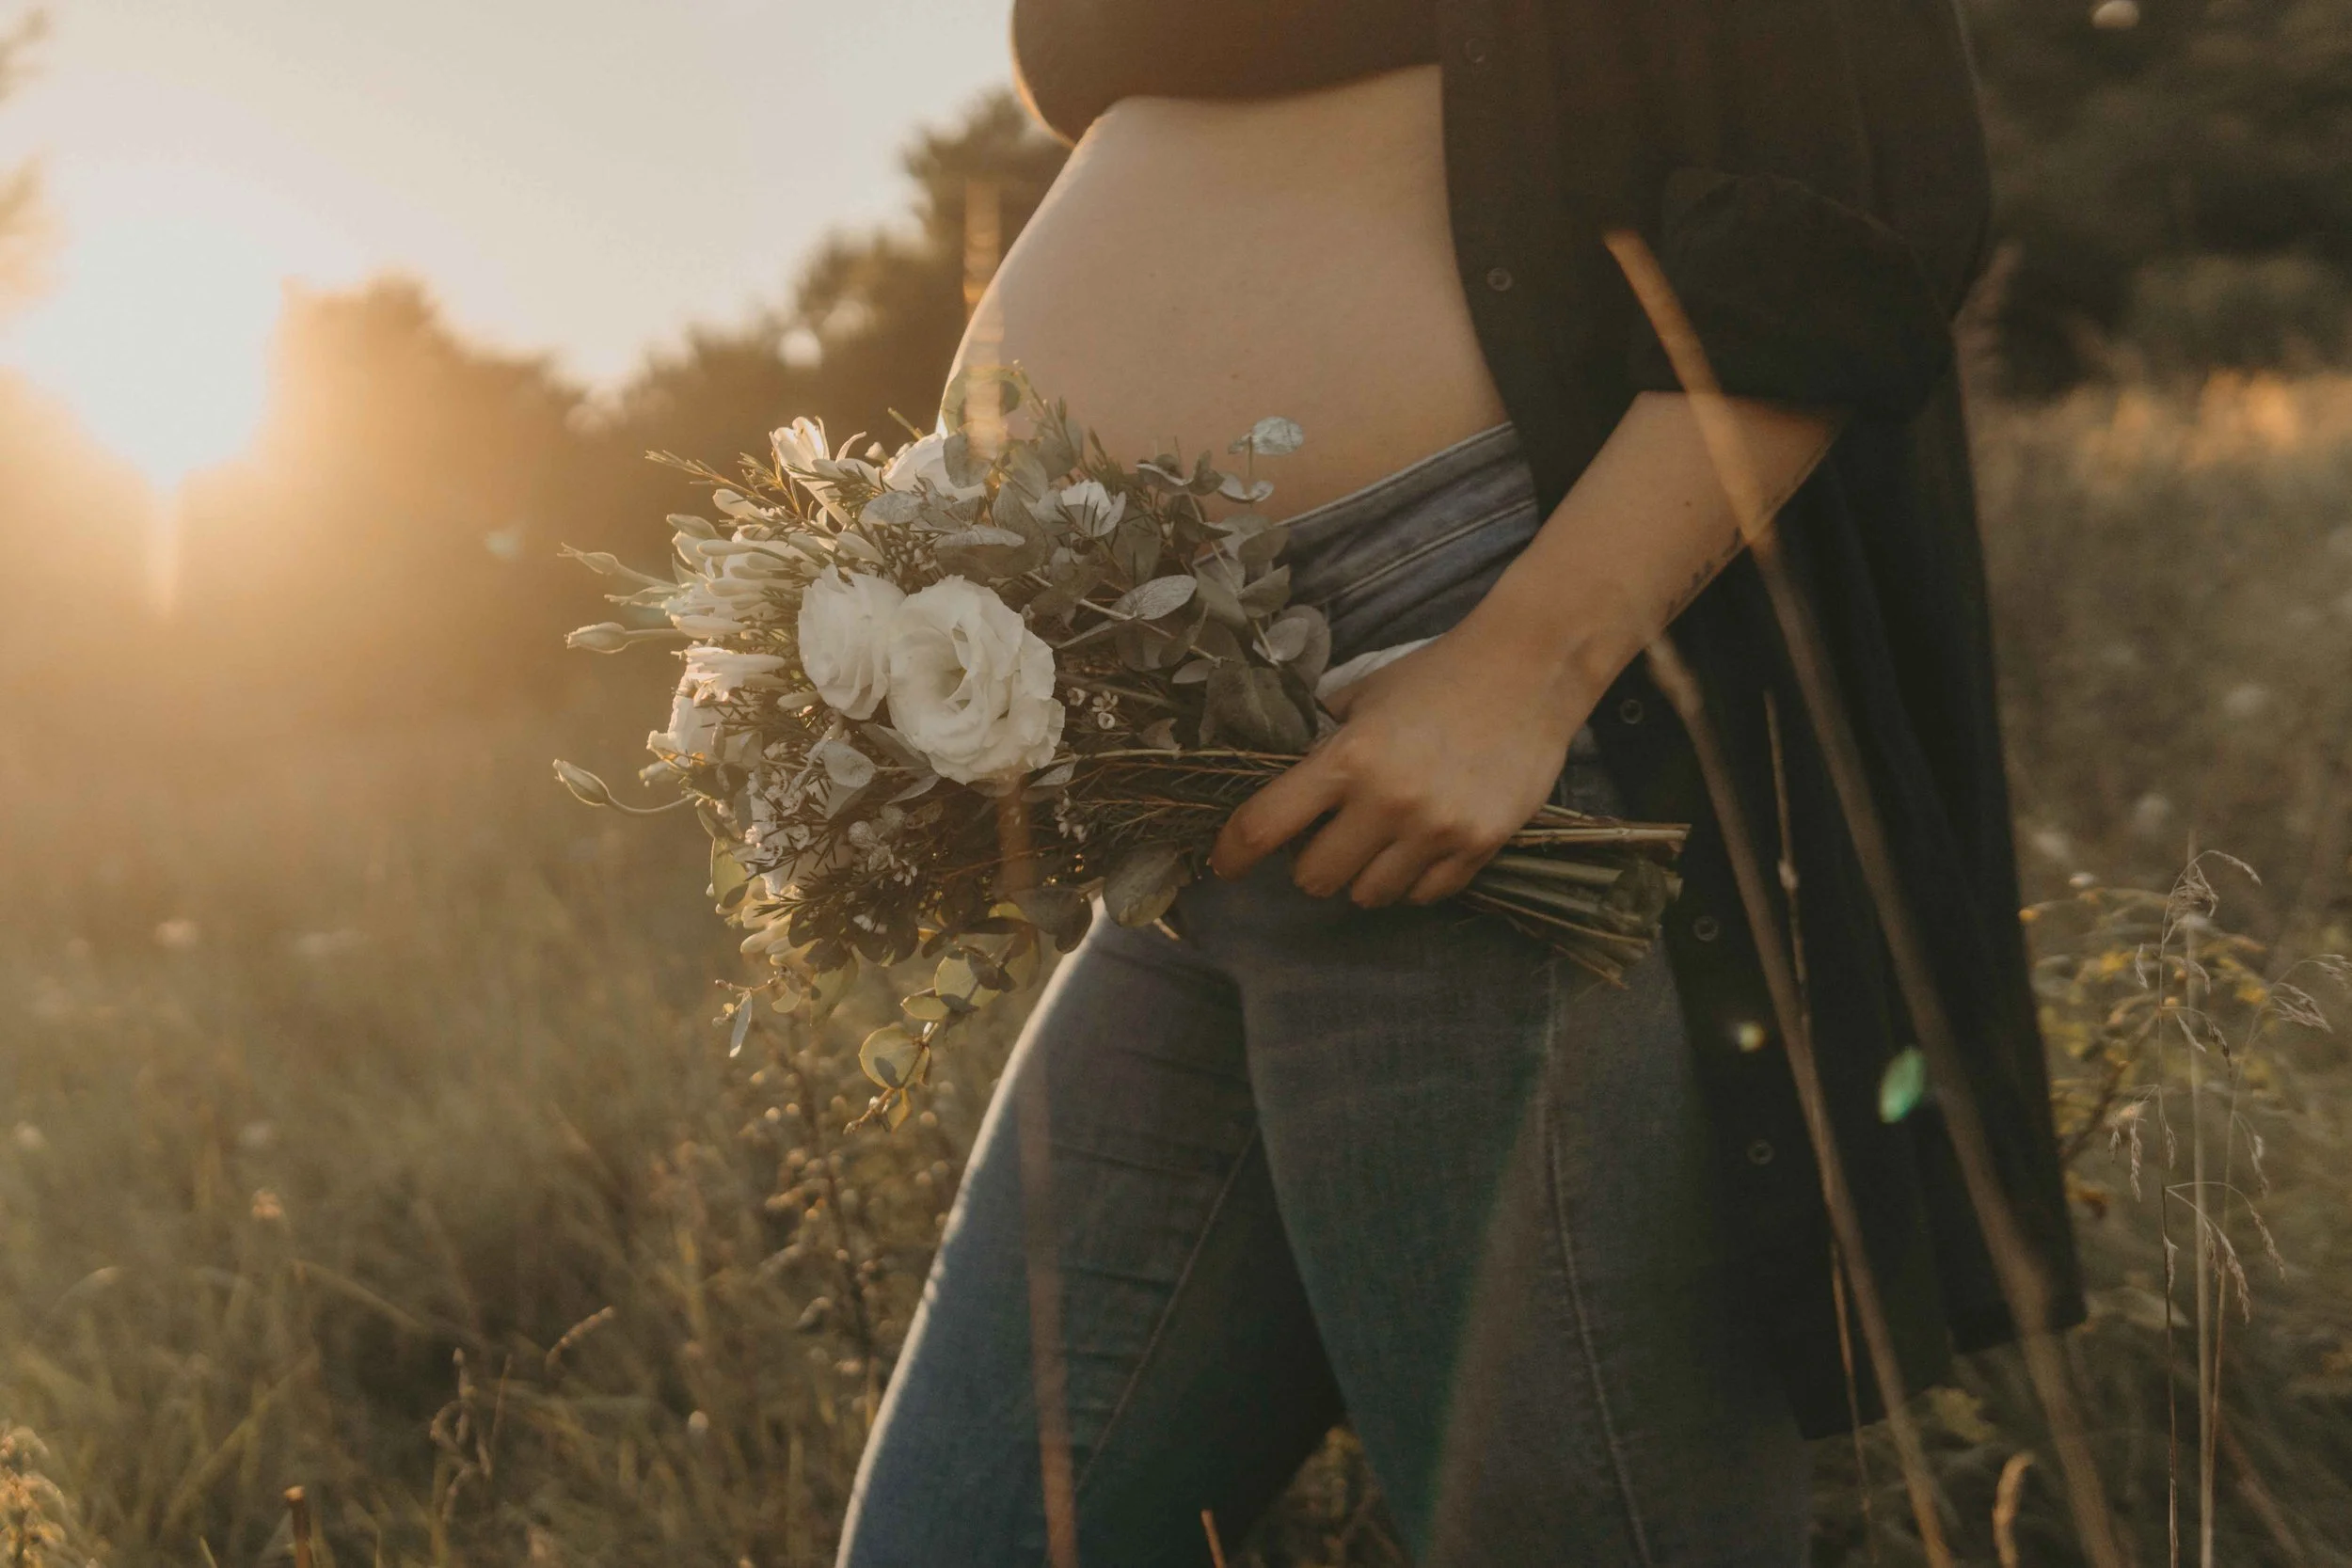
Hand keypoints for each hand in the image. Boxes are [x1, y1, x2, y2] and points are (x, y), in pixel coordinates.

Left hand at [1209, 621, 1595, 906]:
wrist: (1530, 669)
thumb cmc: (1438, 675)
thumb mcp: (1363, 695)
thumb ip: (1323, 741)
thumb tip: (1281, 779)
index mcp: (1348, 758)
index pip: (1265, 825)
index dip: (1234, 853)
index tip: (1225, 864)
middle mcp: (1388, 802)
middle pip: (1315, 879)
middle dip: (1311, 864)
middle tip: (1327, 839)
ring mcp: (1437, 830)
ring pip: (1369, 896)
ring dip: (1363, 876)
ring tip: (1378, 843)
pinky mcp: (1480, 846)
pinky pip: (1424, 895)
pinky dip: (1412, 881)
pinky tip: (1419, 847)